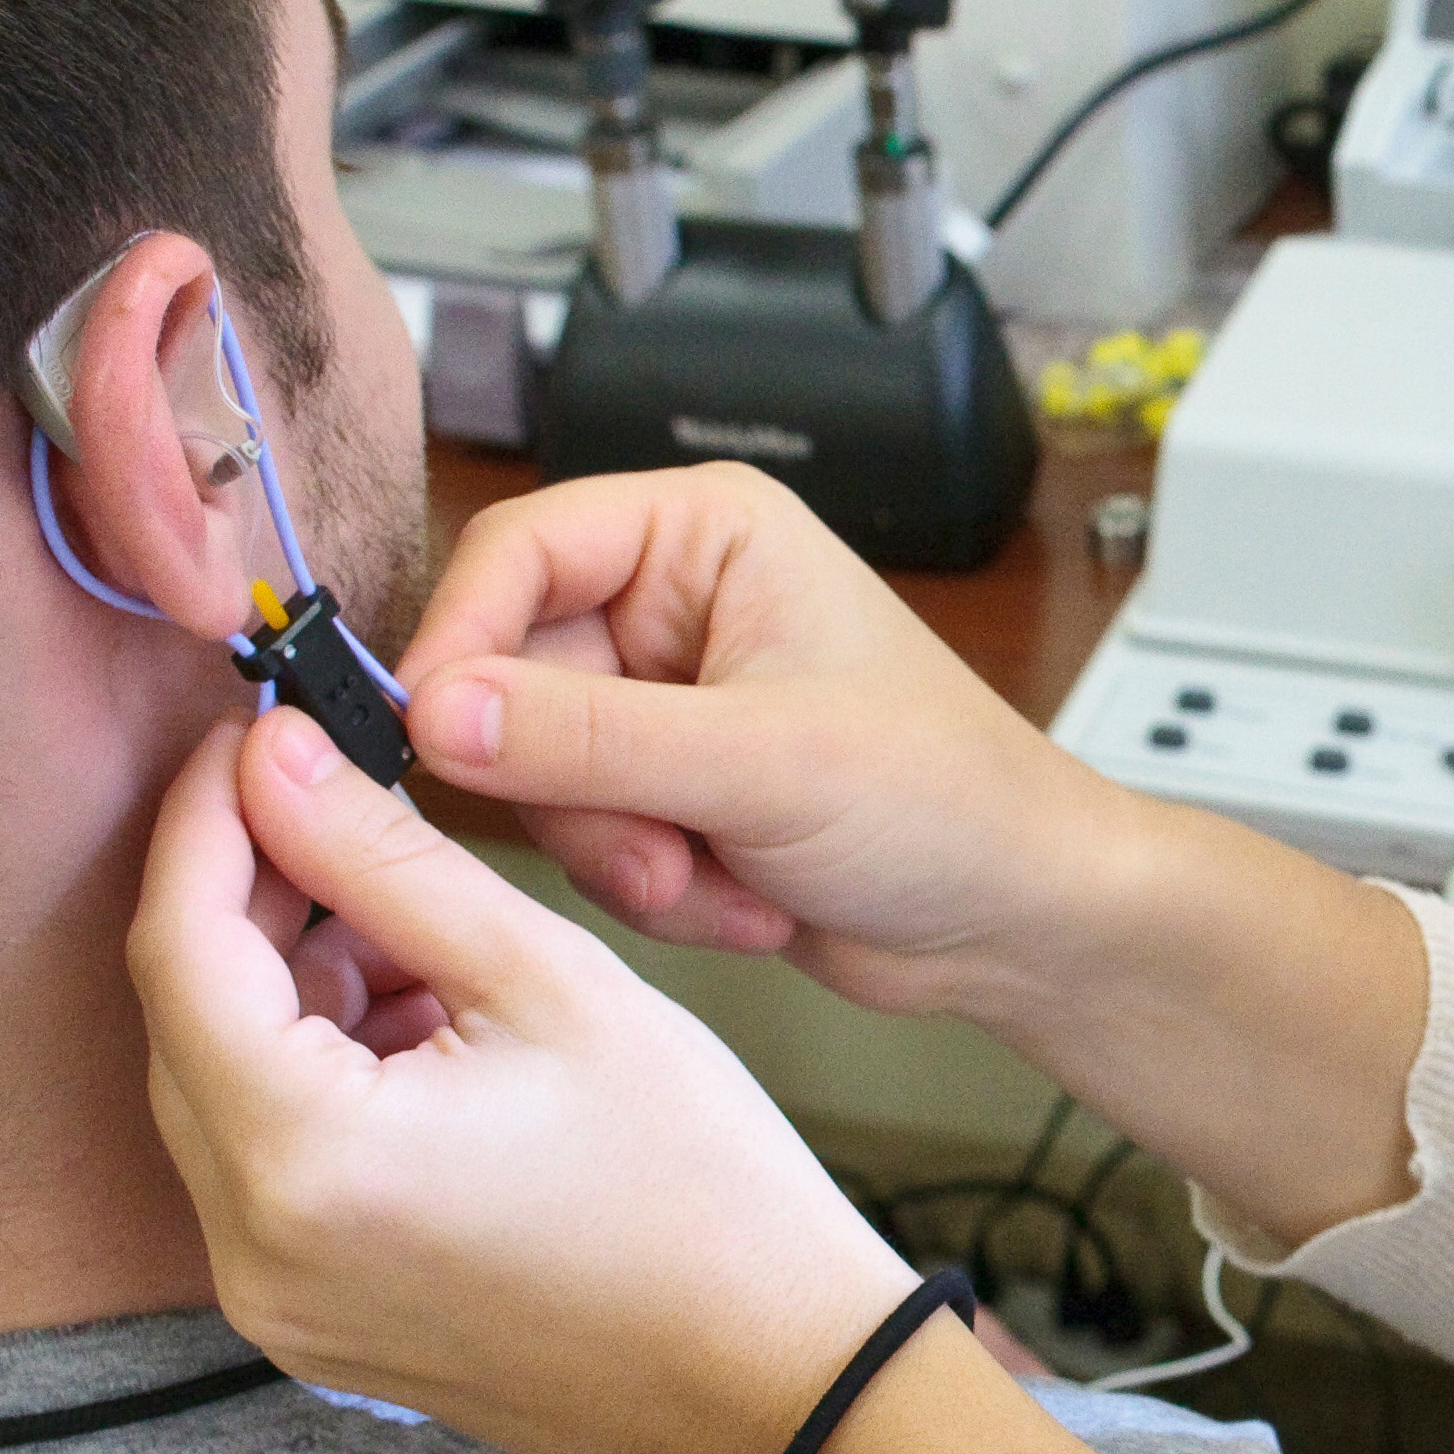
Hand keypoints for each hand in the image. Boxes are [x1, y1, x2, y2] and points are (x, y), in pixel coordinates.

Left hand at [130, 704, 918, 1453]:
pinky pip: (264, 1169)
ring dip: (287, 992)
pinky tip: (423, 1033)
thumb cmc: (695, 1186)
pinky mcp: (312, 1325)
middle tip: (341, 809)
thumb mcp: (545, 979)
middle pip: (183, 1023)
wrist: (769, 1375)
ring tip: (421, 938)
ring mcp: (276, 1304)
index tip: (254, 740)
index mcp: (304, 1159)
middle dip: (249, 900)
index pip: (179, 947)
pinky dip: (314, 1079)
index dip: (205, 823)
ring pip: (220, 1091)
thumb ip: (386, 860)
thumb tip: (278, 760)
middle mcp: (253, 1251)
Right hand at [391, 466, 1132, 1015]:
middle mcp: (669, 605)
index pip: (515, 551)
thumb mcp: (763, 763)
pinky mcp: (664, 793)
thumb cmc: (948, 799)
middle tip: (660, 851)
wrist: (1017, 919)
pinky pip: (584, 843)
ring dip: (624, 855)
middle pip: (508, 680)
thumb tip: (438, 714)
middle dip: (581, 793)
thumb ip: (591, 739)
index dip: (460, 644)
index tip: (435, 740)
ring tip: (729, 875)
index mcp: (703, 535)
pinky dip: (655, 890)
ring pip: (537, 778)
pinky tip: (750, 896)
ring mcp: (662, 706)